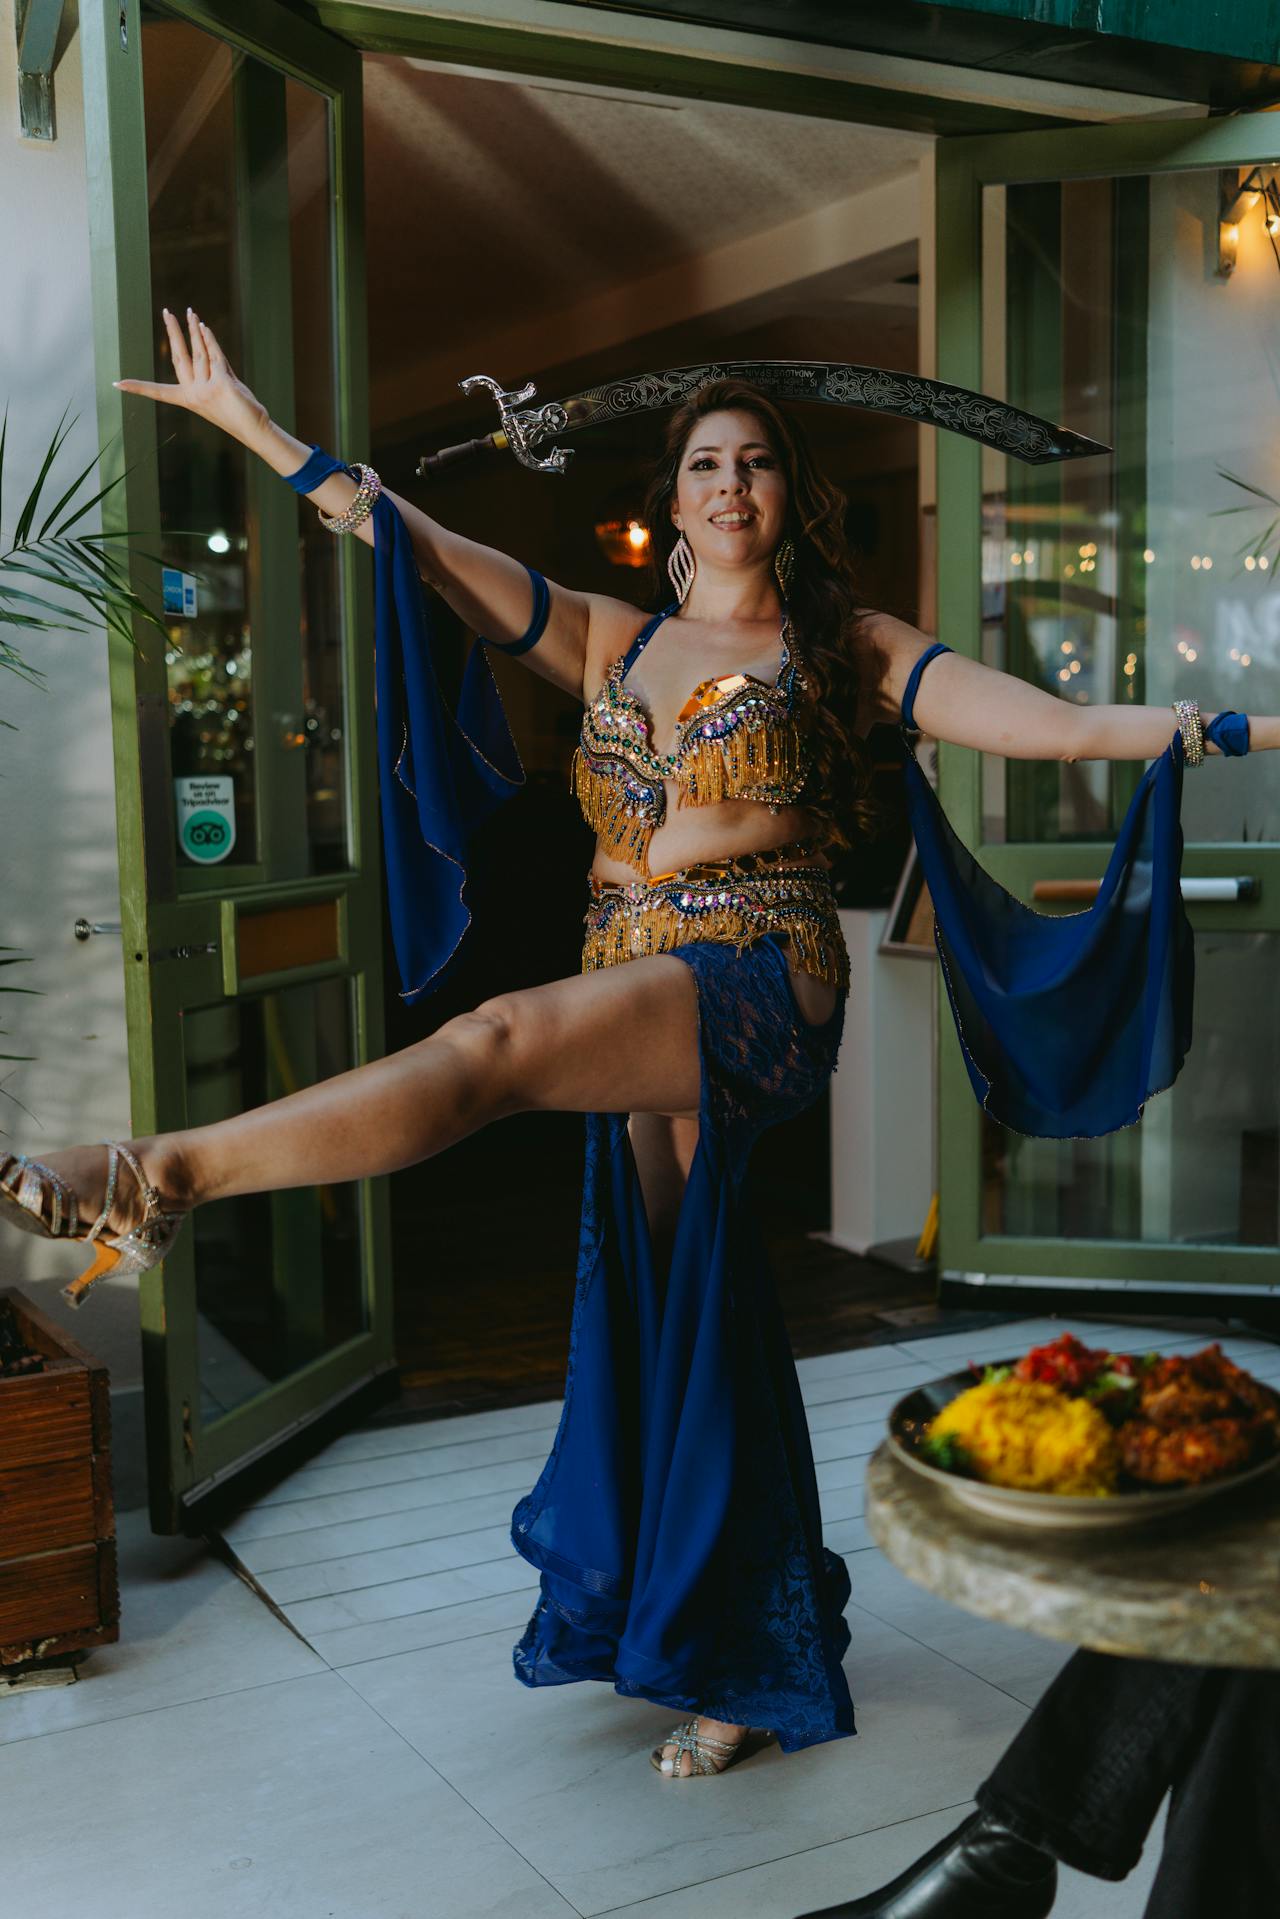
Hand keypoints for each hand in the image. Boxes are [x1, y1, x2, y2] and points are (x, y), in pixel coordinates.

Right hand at [114, 308, 268, 446]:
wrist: (254, 428)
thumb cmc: (238, 411)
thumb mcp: (219, 388)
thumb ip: (211, 366)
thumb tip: (204, 336)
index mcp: (187, 400)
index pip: (158, 392)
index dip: (138, 387)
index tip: (117, 384)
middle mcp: (193, 394)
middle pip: (178, 357)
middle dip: (172, 332)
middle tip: (166, 312)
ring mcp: (207, 389)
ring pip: (198, 353)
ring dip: (194, 330)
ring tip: (190, 312)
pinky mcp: (222, 384)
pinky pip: (215, 355)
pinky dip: (210, 340)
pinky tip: (204, 327)